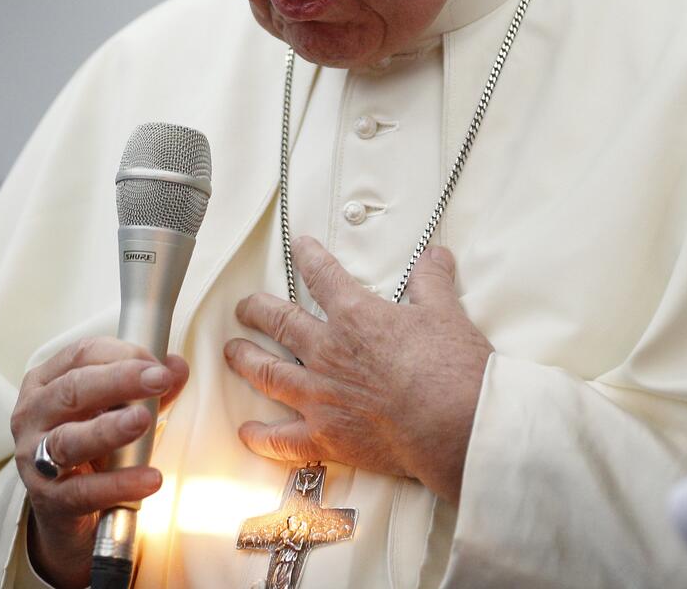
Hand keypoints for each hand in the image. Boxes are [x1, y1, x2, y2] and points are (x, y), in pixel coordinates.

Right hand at [9, 337, 189, 588]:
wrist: (66, 508)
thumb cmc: (91, 445)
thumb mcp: (117, 409)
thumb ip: (148, 390)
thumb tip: (177, 367)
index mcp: (46, 382)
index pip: (80, 355)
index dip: (122, 355)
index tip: (157, 363)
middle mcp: (32, 415)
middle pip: (72, 390)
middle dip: (119, 381)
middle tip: (159, 379)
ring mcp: (33, 458)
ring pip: (68, 440)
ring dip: (109, 428)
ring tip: (143, 420)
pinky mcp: (48, 499)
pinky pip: (83, 491)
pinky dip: (118, 484)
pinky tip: (149, 478)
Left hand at [224, 238, 493, 502]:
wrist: (455, 424)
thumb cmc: (452, 369)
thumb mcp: (446, 312)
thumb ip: (432, 282)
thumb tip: (434, 256)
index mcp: (355, 316)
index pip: (323, 276)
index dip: (309, 257)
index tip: (300, 248)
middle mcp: (328, 352)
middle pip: (280, 322)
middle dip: (257, 310)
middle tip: (244, 307)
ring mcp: (321, 396)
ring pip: (268, 373)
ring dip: (245, 360)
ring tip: (232, 352)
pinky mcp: (326, 437)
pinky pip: (281, 439)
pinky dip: (260, 436)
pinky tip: (246, 432)